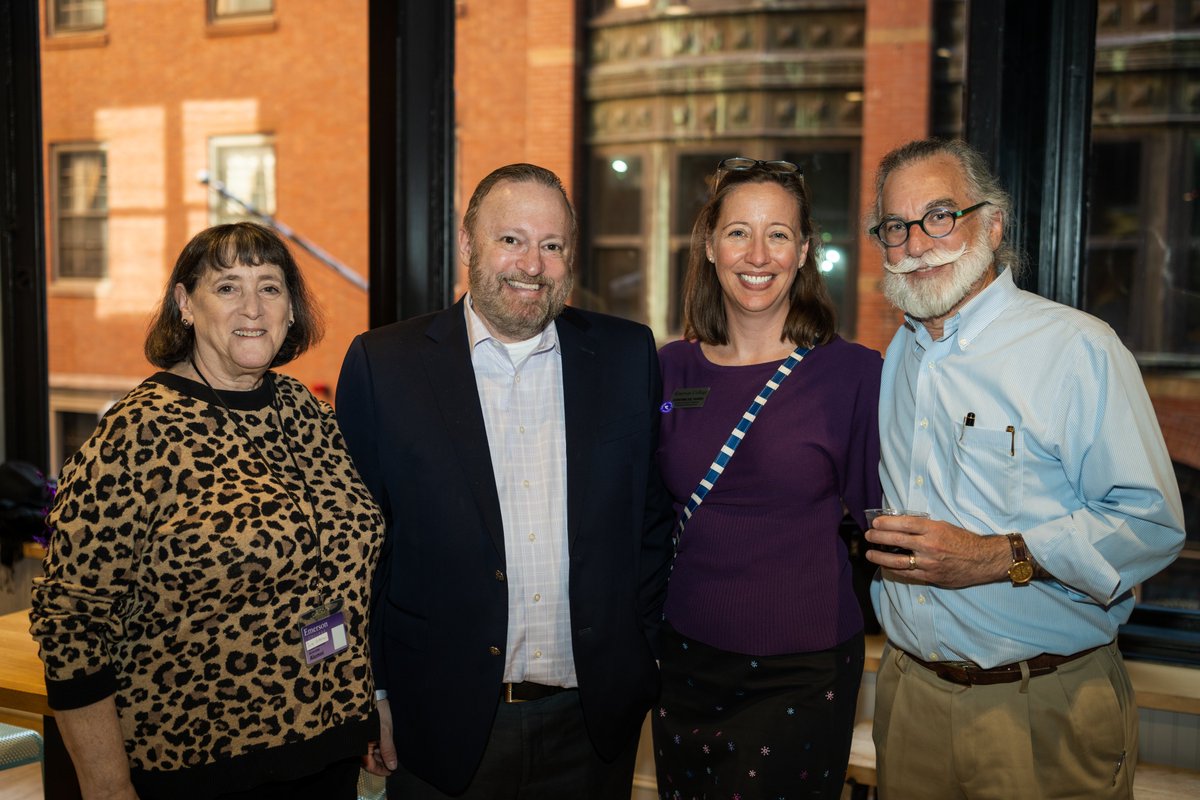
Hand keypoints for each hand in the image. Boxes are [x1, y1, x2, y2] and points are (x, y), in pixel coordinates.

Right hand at [363, 698, 397, 775]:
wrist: (368, 691)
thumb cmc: (376, 711)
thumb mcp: (385, 732)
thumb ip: (388, 751)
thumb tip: (393, 767)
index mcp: (360, 747)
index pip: (370, 766)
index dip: (381, 771)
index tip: (391, 772)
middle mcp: (357, 744)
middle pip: (369, 760)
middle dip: (382, 762)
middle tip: (393, 763)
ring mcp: (359, 738)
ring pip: (369, 752)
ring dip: (380, 754)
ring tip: (391, 753)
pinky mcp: (361, 732)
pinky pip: (368, 744)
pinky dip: (377, 747)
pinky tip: (384, 745)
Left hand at [864, 515, 1010, 587]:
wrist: (982, 559)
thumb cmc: (963, 540)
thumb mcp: (944, 526)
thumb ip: (923, 526)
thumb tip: (900, 525)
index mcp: (933, 529)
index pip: (904, 524)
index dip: (887, 523)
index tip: (875, 522)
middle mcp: (929, 545)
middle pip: (897, 541)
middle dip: (878, 538)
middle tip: (868, 535)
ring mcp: (929, 563)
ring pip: (898, 561)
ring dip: (880, 557)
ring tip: (870, 554)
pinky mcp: (931, 576)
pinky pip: (907, 574)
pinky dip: (894, 570)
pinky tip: (885, 567)